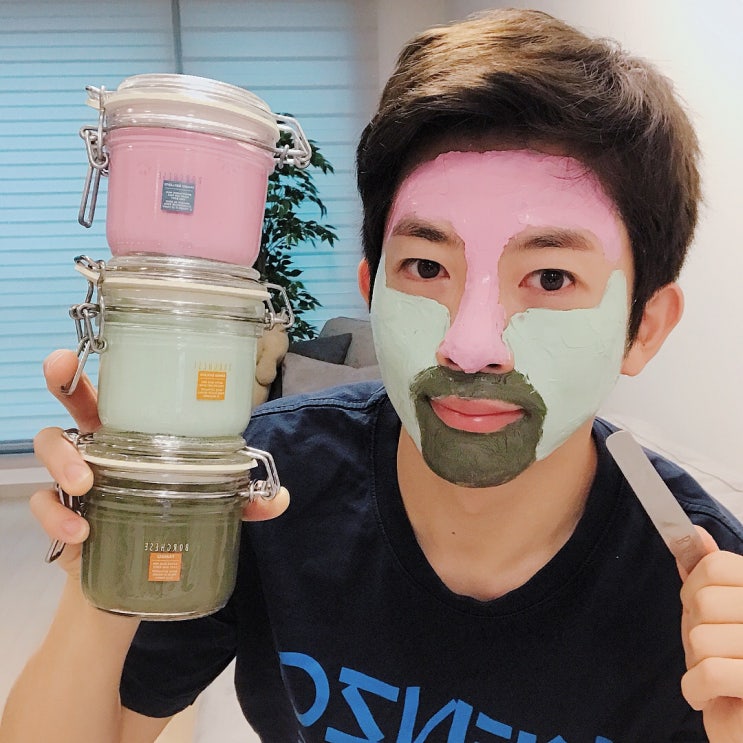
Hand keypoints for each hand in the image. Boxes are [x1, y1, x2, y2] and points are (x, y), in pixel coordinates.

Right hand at [30, 351, 289, 575]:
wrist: (140, 577)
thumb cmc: (171, 518)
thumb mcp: (211, 505)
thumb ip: (243, 500)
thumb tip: (279, 499)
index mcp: (134, 431)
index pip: (115, 388)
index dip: (106, 363)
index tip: (87, 348)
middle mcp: (99, 444)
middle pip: (71, 401)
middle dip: (63, 379)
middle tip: (62, 373)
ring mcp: (74, 477)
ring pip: (51, 446)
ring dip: (63, 461)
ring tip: (84, 486)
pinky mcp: (60, 514)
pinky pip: (43, 505)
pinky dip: (56, 517)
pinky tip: (79, 533)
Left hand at [678, 526, 742, 741]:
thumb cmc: (735, 668)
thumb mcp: (720, 616)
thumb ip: (709, 577)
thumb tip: (694, 533)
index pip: (716, 565)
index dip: (694, 588)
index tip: (703, 613)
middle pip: (703, 601)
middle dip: (694, 631)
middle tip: (713, 652)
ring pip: (701, 639)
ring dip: (696, 664)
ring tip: (717, 676)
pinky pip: (710, 673)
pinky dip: (696, 689)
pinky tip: (708, 696)